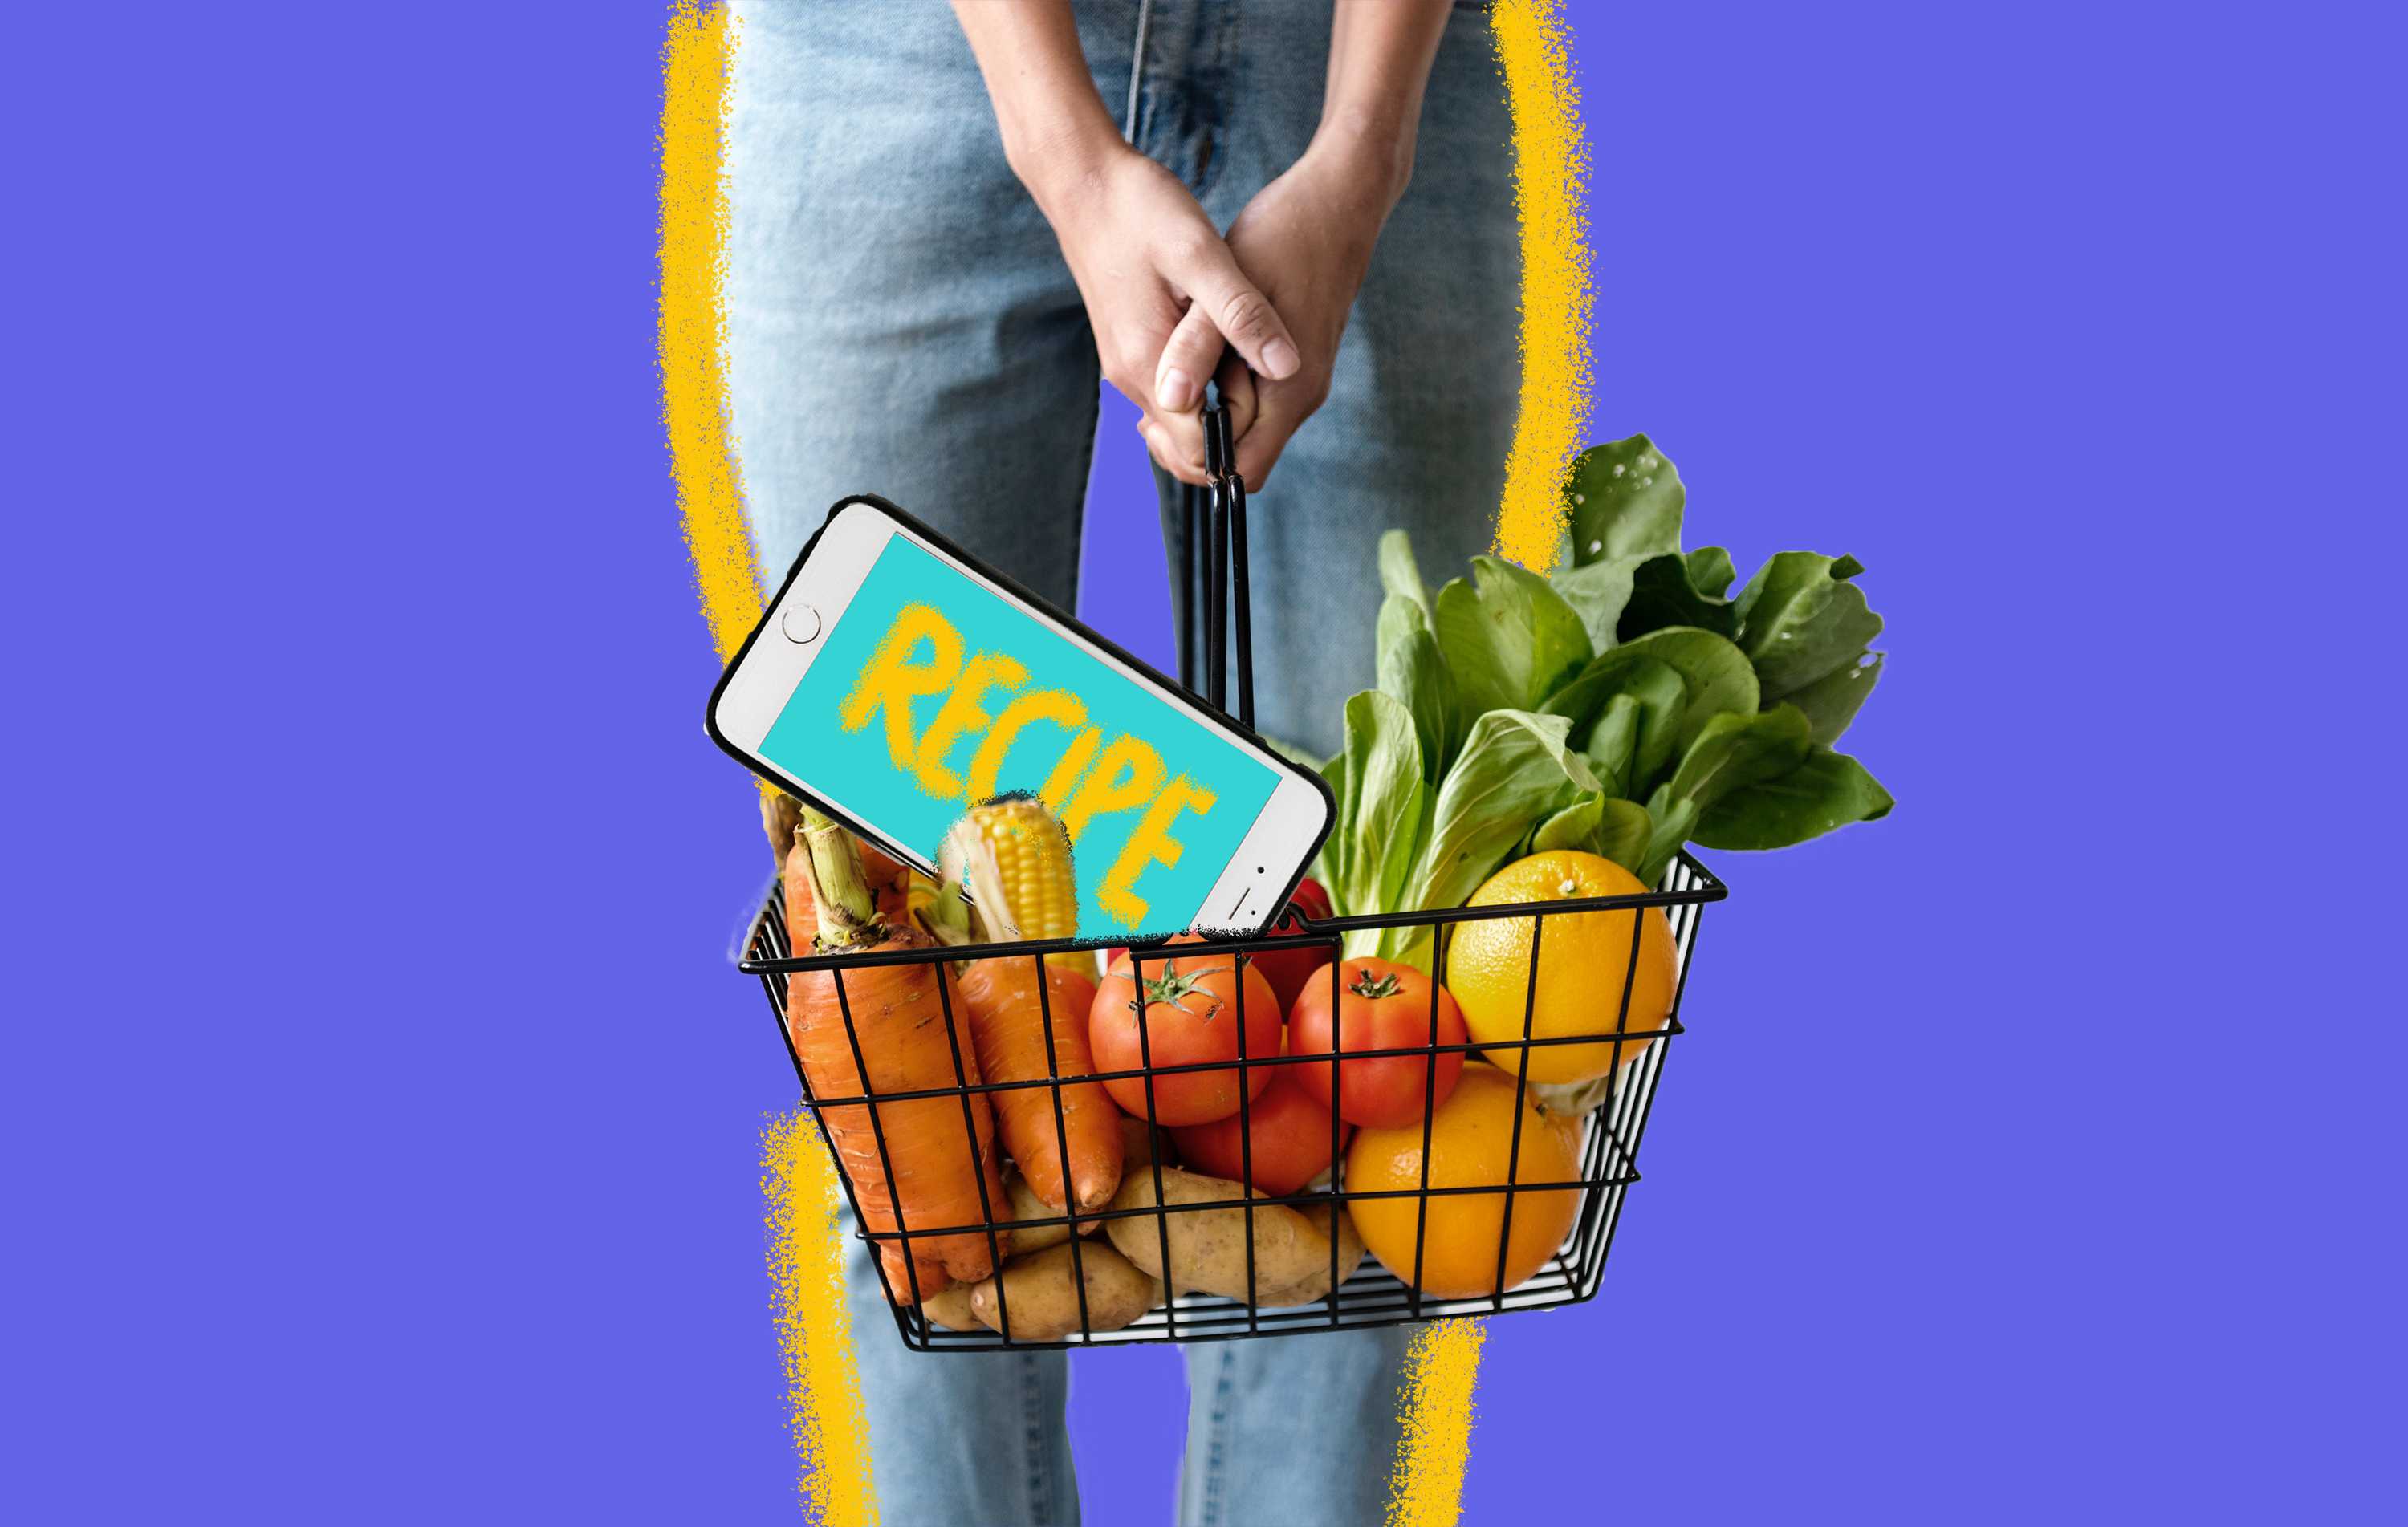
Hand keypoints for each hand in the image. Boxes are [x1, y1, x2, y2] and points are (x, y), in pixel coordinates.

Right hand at [1028, 145, 1301, 484]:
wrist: (1084, 182)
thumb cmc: (1141, 211)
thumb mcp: (1202, 254)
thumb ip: (1241, 314)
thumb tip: (1287, 368)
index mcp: (1149, 366)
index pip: (1197, 453)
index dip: (1241, 439)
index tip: (1272, 397)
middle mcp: (1130, 379)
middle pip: (1185, 451)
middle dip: (1232, 436)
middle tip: (1268, 386)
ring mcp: (1126, 367)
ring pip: (1177, 427)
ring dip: (1218, 413)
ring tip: (1252, 366)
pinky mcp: (1129, 350)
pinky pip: (1170, 397)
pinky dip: (1202, 391)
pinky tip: (1228, 352)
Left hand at [1153, 133, 1407, 489]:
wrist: (1339, 199)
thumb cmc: (1286, 234)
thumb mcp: (1230, 284)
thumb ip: (1200, 346)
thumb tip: (1170, 400)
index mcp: (1289, 391)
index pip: (1239, 471)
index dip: (1191, 458)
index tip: (1153, 417)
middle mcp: (1300, 397)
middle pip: (1239, 457)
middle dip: (1192, 436)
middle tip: (1154, 390)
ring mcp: (1300, 381)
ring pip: (1242, 428)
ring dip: (1203, 409)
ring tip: (1170, 367)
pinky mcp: (1293, 362)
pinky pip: (1250, 399)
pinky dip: (1218, 386)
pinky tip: (1194, 349)